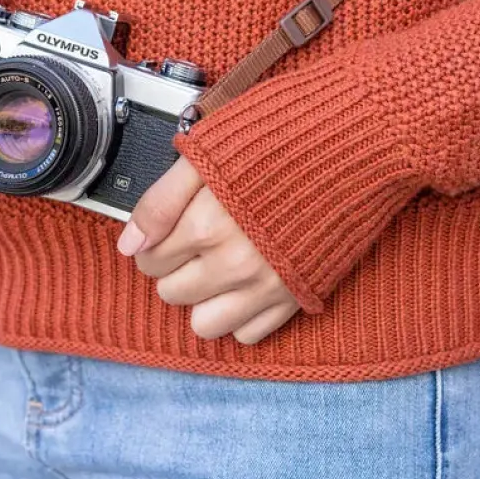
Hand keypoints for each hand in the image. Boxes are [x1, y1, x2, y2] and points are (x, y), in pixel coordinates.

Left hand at [118, 159, 299, 344]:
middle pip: (171, 293)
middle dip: (175, 269)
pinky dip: (240, 314)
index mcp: (208, 225)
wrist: (350, 149)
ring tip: (216, 268)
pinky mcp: (294, 298)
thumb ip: (161, 201)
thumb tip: (129, 244)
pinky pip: (248, 334)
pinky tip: (245, 283)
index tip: (169, 231)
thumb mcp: (206, 156)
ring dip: (202, 299)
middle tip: (196, 243)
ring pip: (203, 324)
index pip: (149, 260)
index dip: (154, 243)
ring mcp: (266, 286)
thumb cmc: (279, 144)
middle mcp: (235, 264)